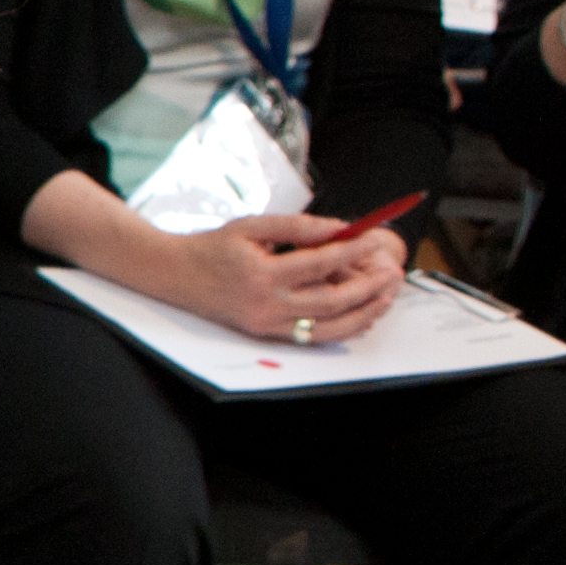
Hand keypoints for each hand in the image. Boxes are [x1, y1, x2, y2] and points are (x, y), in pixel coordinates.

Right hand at [151, 210, 407, 344]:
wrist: (173, 274)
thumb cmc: (211, 247)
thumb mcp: (252, 226)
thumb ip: (297, 226)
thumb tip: (338, 228)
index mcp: (262, 274)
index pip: (320, 263)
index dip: (352, 252)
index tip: (373, 241)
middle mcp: (266, 304)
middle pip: (331, 301)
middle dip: (368, 288)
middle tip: (392, 273)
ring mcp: (266, 323)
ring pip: (327, 327)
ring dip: (362, 314)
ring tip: (385, 297)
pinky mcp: (265, 334)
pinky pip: (312, 337)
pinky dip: (341, 329)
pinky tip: (360, 316)